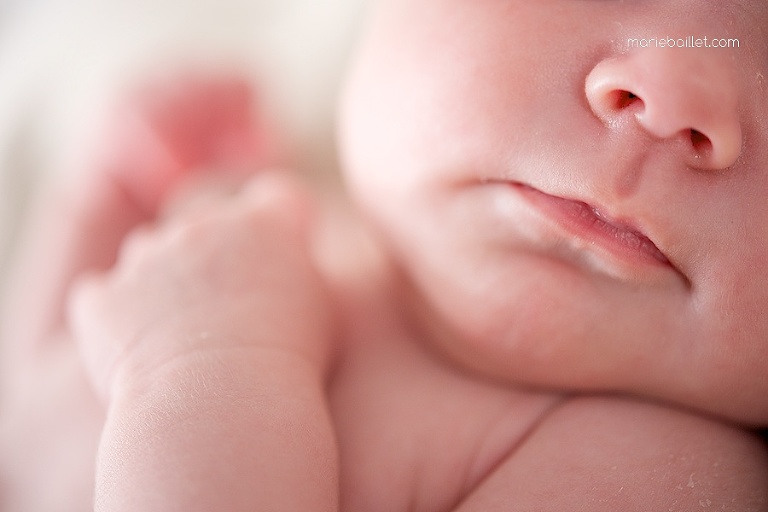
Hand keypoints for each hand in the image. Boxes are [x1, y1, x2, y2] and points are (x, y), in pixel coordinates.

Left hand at [69, 171, 333, 399]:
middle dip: (216, 247)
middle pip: (209, 216)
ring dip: (165, 278)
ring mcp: (147, 256)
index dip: (283, 222)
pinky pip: (106, 295)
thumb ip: (305, 271)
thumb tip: (292, 267)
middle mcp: (203, 226)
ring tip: (183, 335)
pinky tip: (140, 354)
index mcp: (265, 225)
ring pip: (152, 250)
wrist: (218, 402)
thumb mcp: (326, 309)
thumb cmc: (288, 364)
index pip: (280, 198)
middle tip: (229, 302)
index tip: (283, 254)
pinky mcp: (104, 296)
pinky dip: (119, 317)